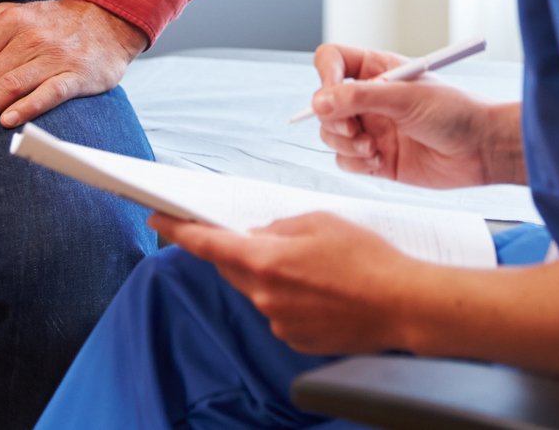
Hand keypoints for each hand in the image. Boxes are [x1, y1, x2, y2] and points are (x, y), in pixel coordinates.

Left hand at [0, 0, 146, 144]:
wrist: (108, 19)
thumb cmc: (52, 23)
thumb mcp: (10, 16)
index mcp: (8, 23)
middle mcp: (29, 38)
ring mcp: (53, 56)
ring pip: (10, 86)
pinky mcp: (77, 74)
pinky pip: (50, 92)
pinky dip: (28, 106)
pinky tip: (8, 122)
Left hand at [150, 212, 416, 354]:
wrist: (402, 305)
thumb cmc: (366, 258)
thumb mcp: (319, 221)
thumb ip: (278, 226)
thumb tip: (259, 234)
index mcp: (265, 260)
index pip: (207, 244)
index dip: (178, 230)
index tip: (156, 218)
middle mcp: (264, 296)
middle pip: (231, 268)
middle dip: (232, 249)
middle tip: (248, 234)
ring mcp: (278, 322)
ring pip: (257, 290)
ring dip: (268, 274)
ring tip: (310, 265)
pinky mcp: (295, 339)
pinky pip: (278, 311)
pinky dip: (288, 297)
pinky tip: (320, 289)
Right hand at [309, 44, 510, 188]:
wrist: (481, 150)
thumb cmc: (455, 112)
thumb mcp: (405, 98)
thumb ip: (359, 98)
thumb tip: (319, 102)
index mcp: (377, 70)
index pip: (332, 61)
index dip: (324, 76)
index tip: (330, 96)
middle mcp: (369, 98)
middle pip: (325, 104)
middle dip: (334, 120)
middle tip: (355, 131)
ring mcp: (372, 128)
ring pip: (331, 135)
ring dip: (345, 145)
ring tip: (373, 149)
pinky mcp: (376, 157)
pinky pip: (345, 161)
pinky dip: (356, 164)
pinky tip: (381, 162)